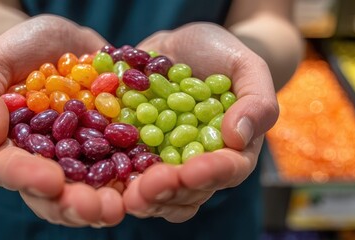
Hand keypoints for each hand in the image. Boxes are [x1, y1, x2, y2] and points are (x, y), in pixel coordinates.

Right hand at [0, 15, 124, 227]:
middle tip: (97, 208)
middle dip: (74, 206)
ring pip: (88, 193)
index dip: (28, 178)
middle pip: (52, 196)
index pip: (10, 169)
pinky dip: (135, 178)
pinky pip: (122, 170)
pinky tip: (148, 181)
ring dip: (105, 205)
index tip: (51, 181)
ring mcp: (78, 161)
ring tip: (122, 205)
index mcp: (8, 148)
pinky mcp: (109, 152)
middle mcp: (43, 164)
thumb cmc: (19, 51)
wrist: (62, 44)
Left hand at [122, 23, 278, 221]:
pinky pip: (122, 170)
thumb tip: (238, 138)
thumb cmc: (222, 56)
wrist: (181, 46)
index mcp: (231, 151)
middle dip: (169, 191)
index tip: (193, 171)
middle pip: (187, 191)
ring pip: (155, 193)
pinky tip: (98, 170)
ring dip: (140, 195)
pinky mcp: (133, 152)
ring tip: (127, 193)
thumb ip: (256, 101)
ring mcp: (163, 162)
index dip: (211, 173)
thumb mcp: (246, 66)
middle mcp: (197, 165)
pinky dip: (111, 173)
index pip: (228, 170)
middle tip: (150, 187)